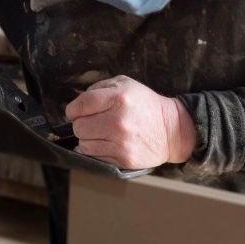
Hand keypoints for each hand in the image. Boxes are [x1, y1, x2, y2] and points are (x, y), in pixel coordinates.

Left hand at [65, 75, 195, 168]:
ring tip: (101, 133)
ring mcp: (120, 142)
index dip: (73, 110)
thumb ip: (99, 88)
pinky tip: (107, 143)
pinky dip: (96, 151)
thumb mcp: (125, 84)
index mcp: (118, 98)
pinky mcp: (123, 159)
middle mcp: (118, 121)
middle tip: (93, 122)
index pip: (80, 105)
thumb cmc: (145, 105)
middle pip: (78, 127)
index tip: (75, 112)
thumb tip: (78, 103)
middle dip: (82, 124)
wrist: (171, 129)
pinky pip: (94, 157)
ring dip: (88, 139)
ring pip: (83, 144)